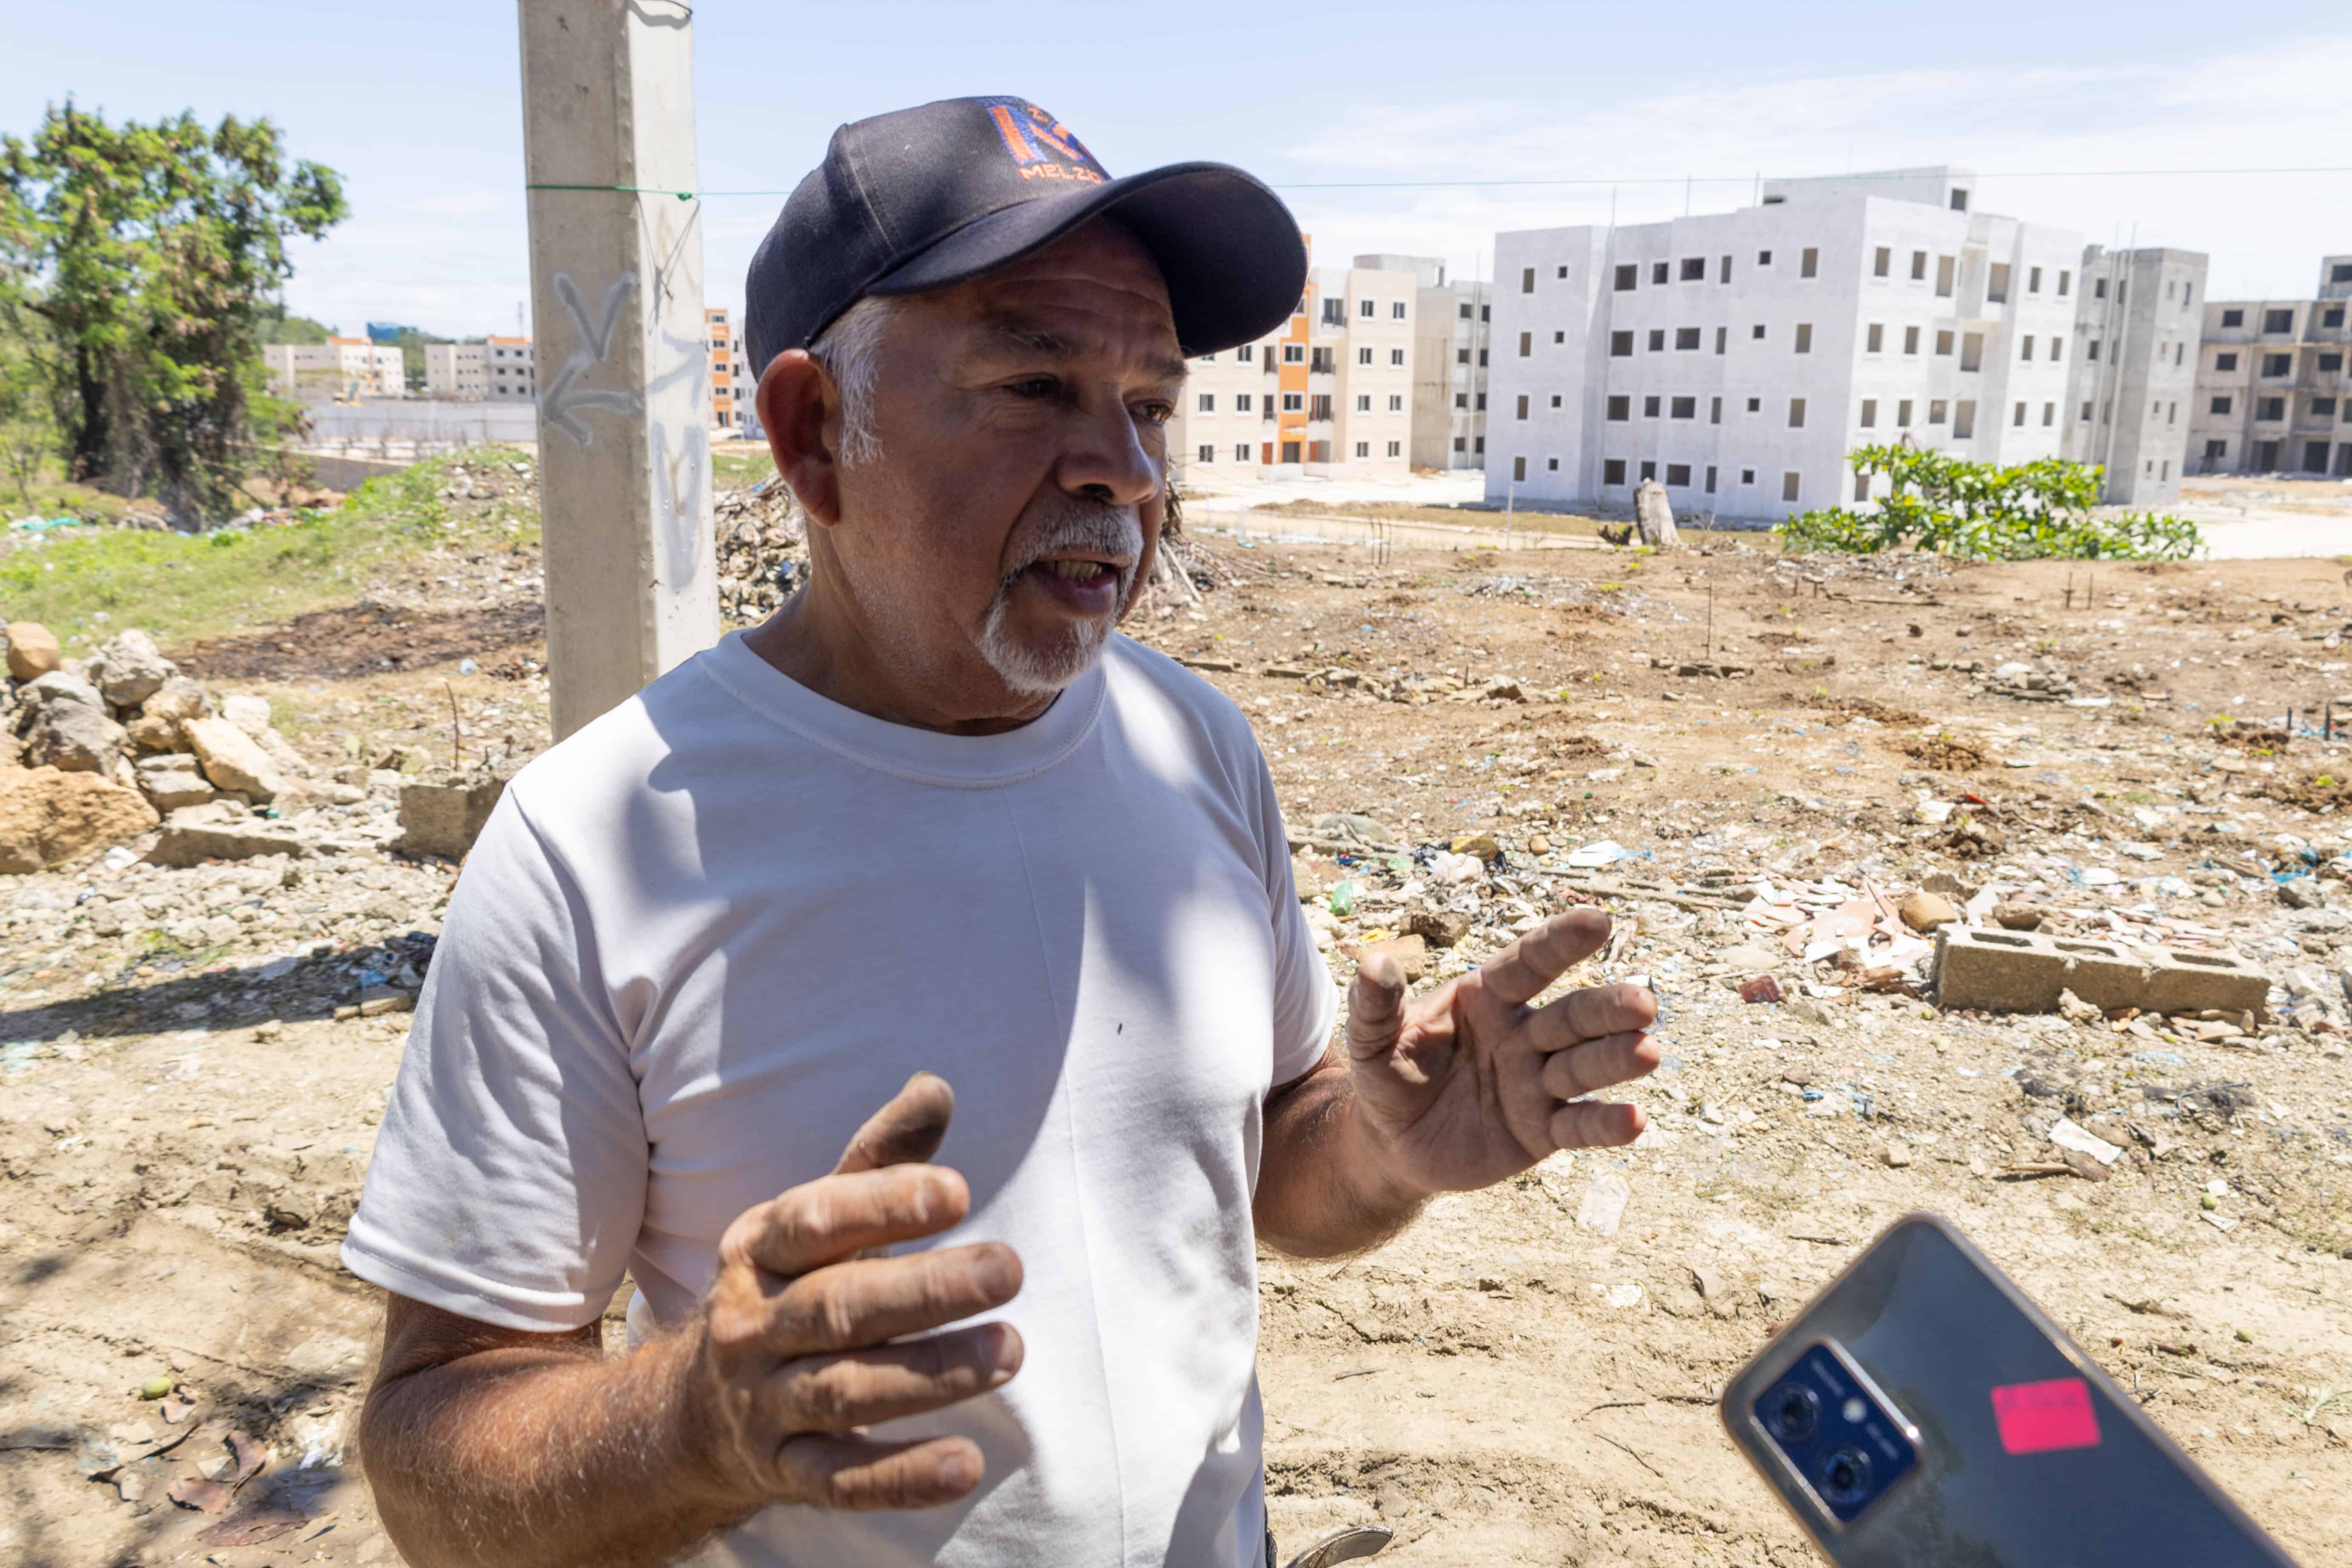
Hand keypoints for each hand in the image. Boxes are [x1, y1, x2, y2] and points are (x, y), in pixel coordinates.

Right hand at [690, 1074, 1022, 1510]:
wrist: (692, 1412)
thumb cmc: (789, 1289)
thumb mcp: (816, 1222)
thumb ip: (879, 1160)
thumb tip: (936, 1089)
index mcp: (758, 1250)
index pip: (815, 1221)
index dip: (883, 1204)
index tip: (958, 1191)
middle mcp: (753, 1325)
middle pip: (841, 1307)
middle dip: (927, 1291)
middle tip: (1012, 1268)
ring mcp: (763, 1404)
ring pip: (848, 1390)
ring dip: (932, 1375)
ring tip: (1011, 1351)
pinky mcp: (783, 1471)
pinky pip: (841, 1479)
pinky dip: (901, 1477)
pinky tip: (965, 1465)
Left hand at [1346, 908, 1657, 1196]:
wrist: (1392, 1142)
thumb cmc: (1388, 1076)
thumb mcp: (1372, 1041)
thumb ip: (1376, 1006)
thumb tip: (1373, 963)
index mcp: (1488, 998)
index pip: (1529, 964)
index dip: (1561, 942)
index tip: (1599, 921)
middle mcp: (1523, 1034)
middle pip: (1571, 1017)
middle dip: (1607, 1009)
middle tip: (1643, 1003)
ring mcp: (1537, 1083)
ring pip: (1583, 1067)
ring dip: (1616, 1059)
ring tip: (1648, 1052)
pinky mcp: (1541, 1132)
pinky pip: (1577, 1126)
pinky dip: (1605, 1125)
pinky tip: (1635, 1122)